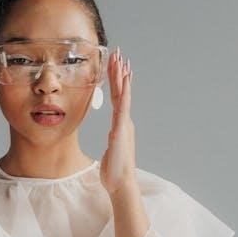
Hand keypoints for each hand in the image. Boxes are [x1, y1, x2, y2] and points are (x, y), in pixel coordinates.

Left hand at [99, 49, 135, 196]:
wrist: (120, 183)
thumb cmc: (115, 171)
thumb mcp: (112, 151)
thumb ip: (114, 141)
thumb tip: (113, 137)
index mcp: (120, 125)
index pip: (117, 98)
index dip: (116, 81)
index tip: (115, 65)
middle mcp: (124, 122)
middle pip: (121, 92)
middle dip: (119, 72)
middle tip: (118, 53)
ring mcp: (124, 125)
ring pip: (123, 96)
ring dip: (122, 77)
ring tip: (121, 60)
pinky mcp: (121, 130)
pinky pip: (122, 108)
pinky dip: (124, 93)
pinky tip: (125, 81)